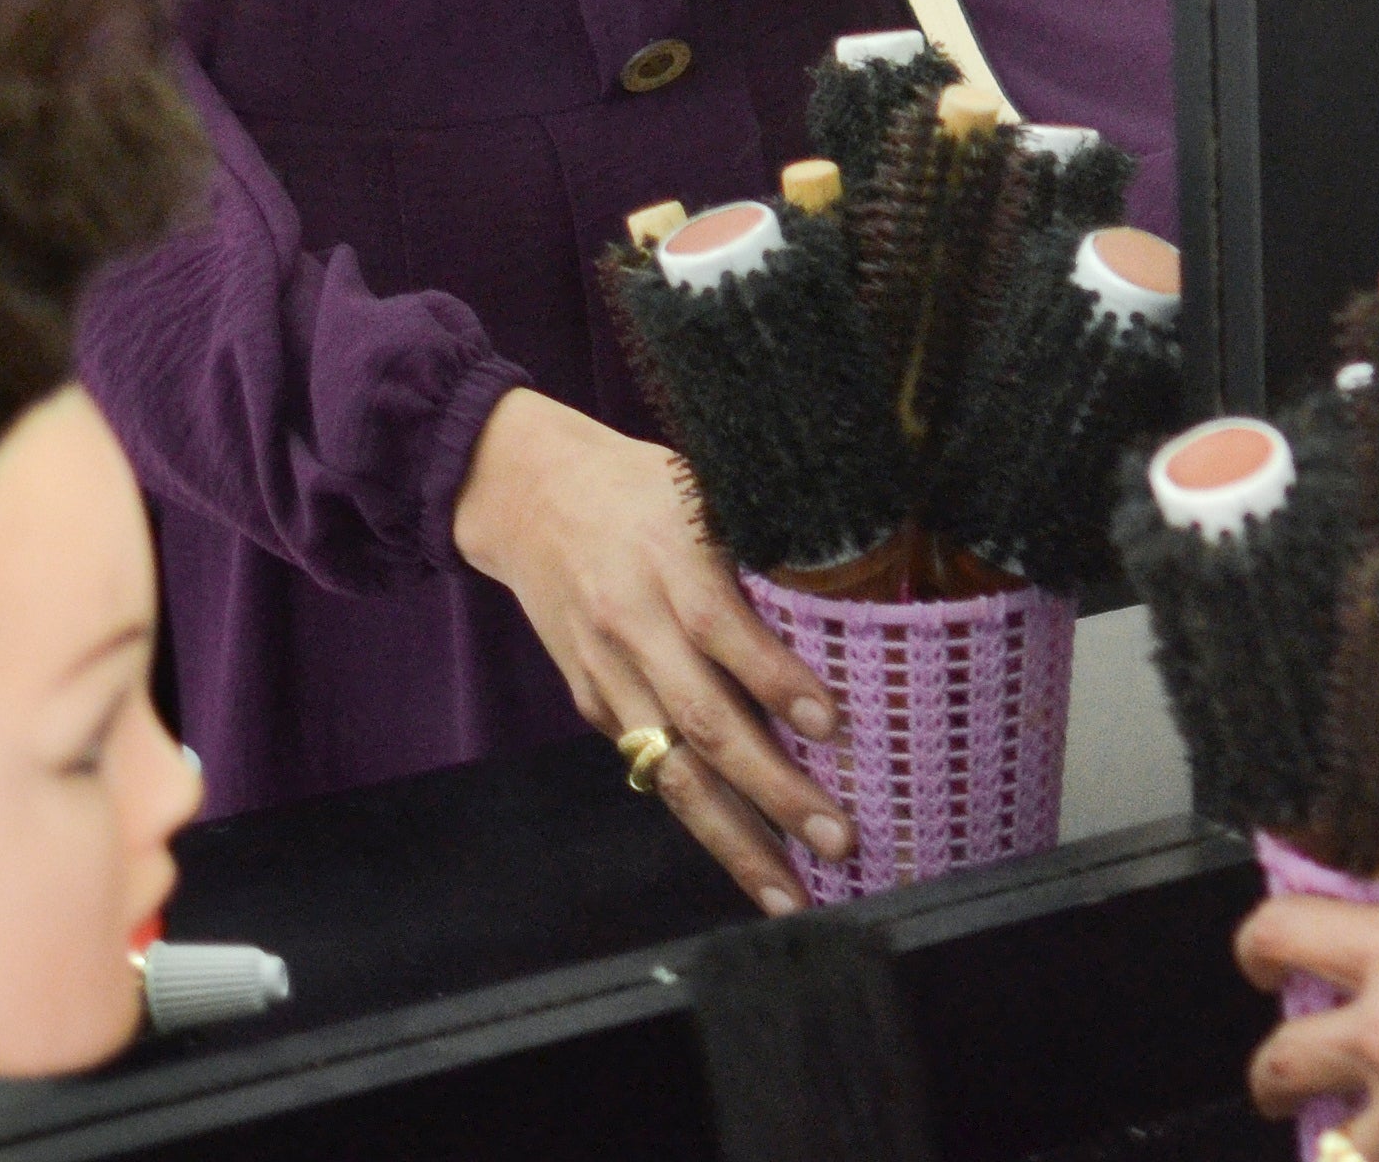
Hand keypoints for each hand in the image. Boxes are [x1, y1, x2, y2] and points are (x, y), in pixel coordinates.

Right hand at [450, 387, 847, 914]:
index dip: (776, 680)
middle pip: (704, 722)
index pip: (724, 630)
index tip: (831, 724)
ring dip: (734, 839)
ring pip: (672, 771)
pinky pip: (650, 770)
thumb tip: (855, 588)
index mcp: (669, 561)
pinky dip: (697, 816)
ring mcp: (609, 675)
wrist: (523, 493)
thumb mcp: (702, 487)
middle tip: (837, 840)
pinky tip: (742, 856)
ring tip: (787, 894)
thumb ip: (763, 541)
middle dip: (773, 791)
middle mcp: (635, 627)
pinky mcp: (592, 703)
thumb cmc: (638, 485)